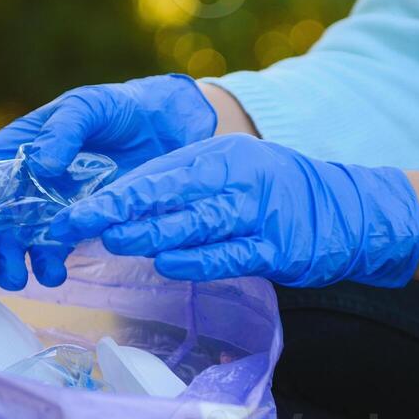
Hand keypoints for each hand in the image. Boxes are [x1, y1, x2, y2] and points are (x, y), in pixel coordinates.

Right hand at [0, 74, 217, 288]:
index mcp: (16, 150)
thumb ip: (63, 132)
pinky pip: (55, 249)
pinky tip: (52, 274)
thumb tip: (40, 164)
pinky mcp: (81, 225)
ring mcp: (52, 207)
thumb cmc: (119, 108)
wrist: (169, 128)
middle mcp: (26, 184)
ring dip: (10, 264)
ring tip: (16, 279)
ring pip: (17, 242)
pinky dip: (48, 265)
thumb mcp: (88, 107)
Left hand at [47, 134, 418, 287]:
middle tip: (73, 225)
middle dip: (118, 210)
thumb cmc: (276, 193)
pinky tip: (167, 263)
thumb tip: (120, 208)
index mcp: (221, 155)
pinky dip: (198, 259)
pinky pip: (230, 253)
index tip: (70, 209)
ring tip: (112, 240)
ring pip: (196, 222)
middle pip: (169, 193)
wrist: (348, 209)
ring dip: (151, 232)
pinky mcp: (277, 247)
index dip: (113, 192)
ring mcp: (258, 212)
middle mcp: (237, 177)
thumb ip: (184, 187)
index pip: (158, 172)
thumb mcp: (231, 172)